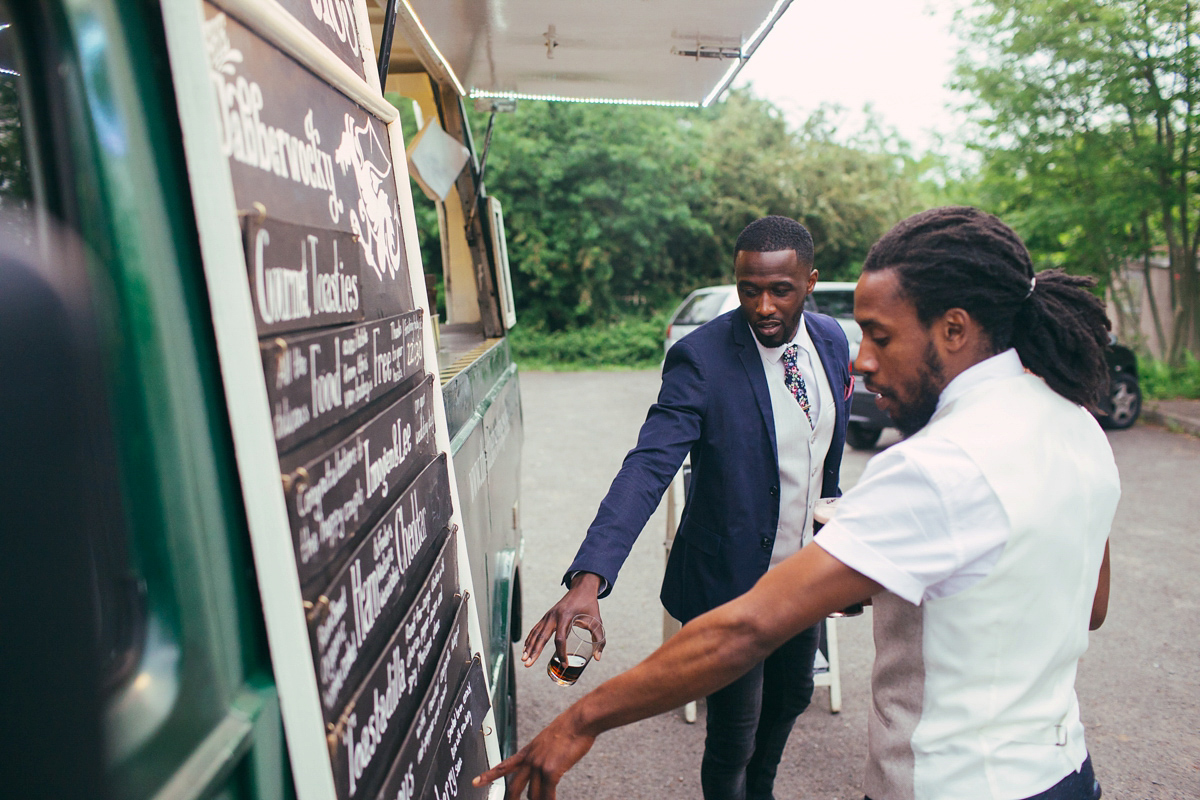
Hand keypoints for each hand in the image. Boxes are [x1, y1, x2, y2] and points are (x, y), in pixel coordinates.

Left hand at [473, 709, 595, 798]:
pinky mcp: (551, 771)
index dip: (489, 775)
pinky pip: (547, 795)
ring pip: (532, 795)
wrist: (579, 721)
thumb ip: (542, 754)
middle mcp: (530, 759)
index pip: (504, 765)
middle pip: (514, 787)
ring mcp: (539, 765)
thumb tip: (544, 767)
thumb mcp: (547, 740)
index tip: (475, 782)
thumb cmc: (569, 728)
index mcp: (528, 751)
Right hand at [522, 573, 603, 666]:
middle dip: (534, 651)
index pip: (560, 638)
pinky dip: (530, 639)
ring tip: (524, 660)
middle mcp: (554, 616)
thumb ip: (599, 639)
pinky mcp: (547, 616)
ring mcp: (548, 615)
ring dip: (529, 646)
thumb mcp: (597, 621)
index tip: (564, 664)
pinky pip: (536, 629)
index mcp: (566, 616)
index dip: (561, 652)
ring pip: (536, 633)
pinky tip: (526, 648)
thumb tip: (597, 658)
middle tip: (528, 664)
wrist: (582, 588)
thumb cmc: (590, 605)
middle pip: (541, 636)